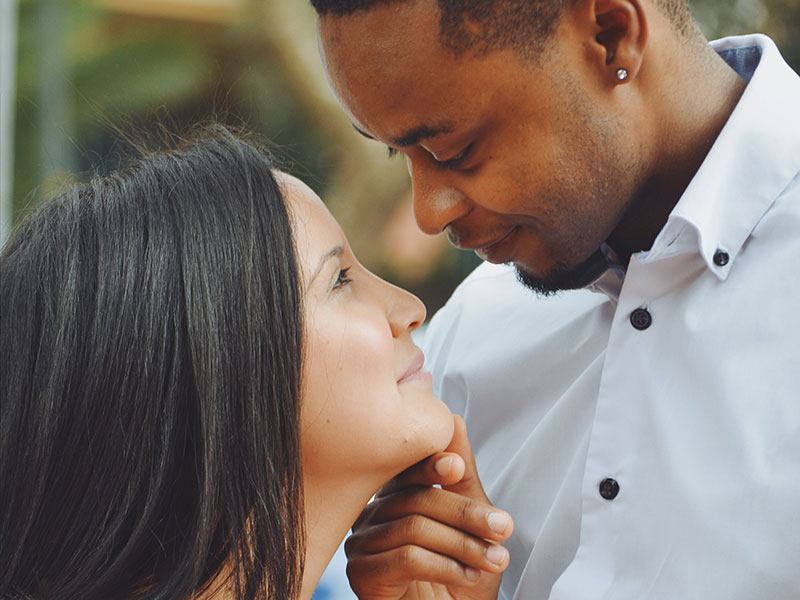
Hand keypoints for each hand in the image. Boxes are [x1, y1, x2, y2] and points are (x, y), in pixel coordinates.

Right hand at [345, 415, 512, 599]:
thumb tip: (453, 420)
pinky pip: (405, 557)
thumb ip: (461, 473)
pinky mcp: (361, 574)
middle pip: (415, 498)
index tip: (457, 468)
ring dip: (463, 544)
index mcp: (393, 497)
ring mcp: (361, 545)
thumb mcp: (472, 522)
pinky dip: (445, 565)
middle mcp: (371, 517)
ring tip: (494, 559)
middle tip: (503, 528)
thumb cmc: (462, 580)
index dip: (429, 463)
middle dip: (466, 514)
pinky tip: (467, 576)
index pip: (405, 469)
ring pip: (414, 527)